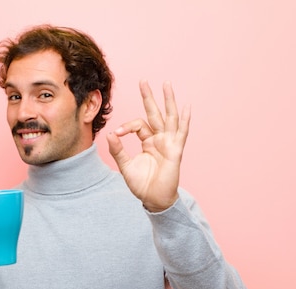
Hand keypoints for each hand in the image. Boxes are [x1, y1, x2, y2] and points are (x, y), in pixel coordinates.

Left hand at [106, 80, 190, 211]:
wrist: (154, 200)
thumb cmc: (142, 185)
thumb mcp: (126, 166)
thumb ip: (118, 150)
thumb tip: (110, 134)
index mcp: (148, 141)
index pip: (138, 125)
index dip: (126, 126)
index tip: (117, 134)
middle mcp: (159, 139)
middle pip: (154, 113)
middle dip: (149, 97)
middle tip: (143, 81)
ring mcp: (169, 143)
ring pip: (169, 117)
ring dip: (168, 100)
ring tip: (166, 84)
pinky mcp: (176, 151)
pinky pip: (181, 133)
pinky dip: (184, 120)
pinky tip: (186, 106)